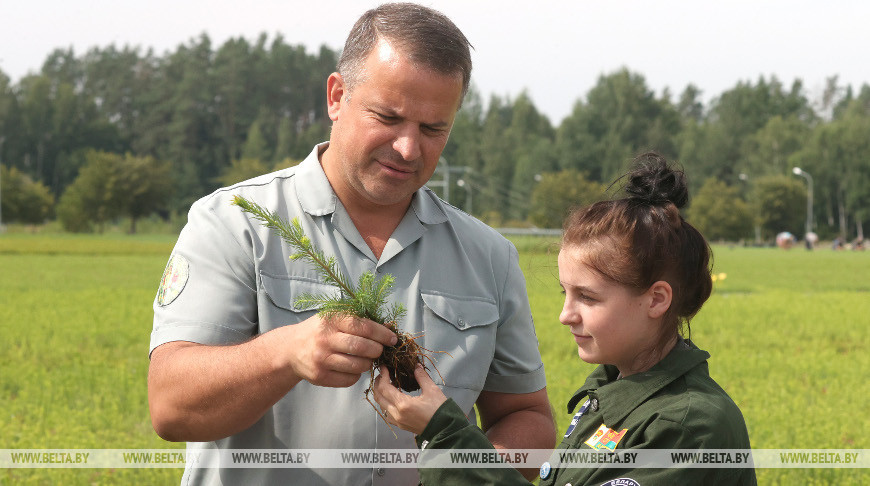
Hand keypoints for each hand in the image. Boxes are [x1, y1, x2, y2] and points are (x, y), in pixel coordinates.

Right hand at [282, 314, 396, 387]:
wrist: (292, 349)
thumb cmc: (320, 331)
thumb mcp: (335, 319)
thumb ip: (360, 321)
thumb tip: (389, 329)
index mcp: (331, 320)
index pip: (363, 326)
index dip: (381, 333)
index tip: (392, 339)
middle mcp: (325, 339)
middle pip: (361, 347)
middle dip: (377, 350)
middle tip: (380, 350)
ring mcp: (321, 359)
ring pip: (357, 365)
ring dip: (368, 363)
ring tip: (367, 359)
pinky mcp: (320, 376)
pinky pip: (349, 379)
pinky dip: (357, 375)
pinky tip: (353, 368)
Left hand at [372, 364, 447, 434]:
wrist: (445, 429)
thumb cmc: (439, 411)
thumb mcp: (432, 390)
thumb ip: (422, 377)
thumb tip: (416, 366)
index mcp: (403, 405)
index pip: (385, 388)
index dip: (383, 376)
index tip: (384, 367)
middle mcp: (397, 414)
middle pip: (379, 397)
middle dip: (378, 384)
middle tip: (383, 374)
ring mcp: (398, 421)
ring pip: (381, 406)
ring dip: (381, 394)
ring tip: (387, 384)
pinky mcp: (401, 425)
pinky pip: (387, 414)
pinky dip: (386, 403)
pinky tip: (393, 398)